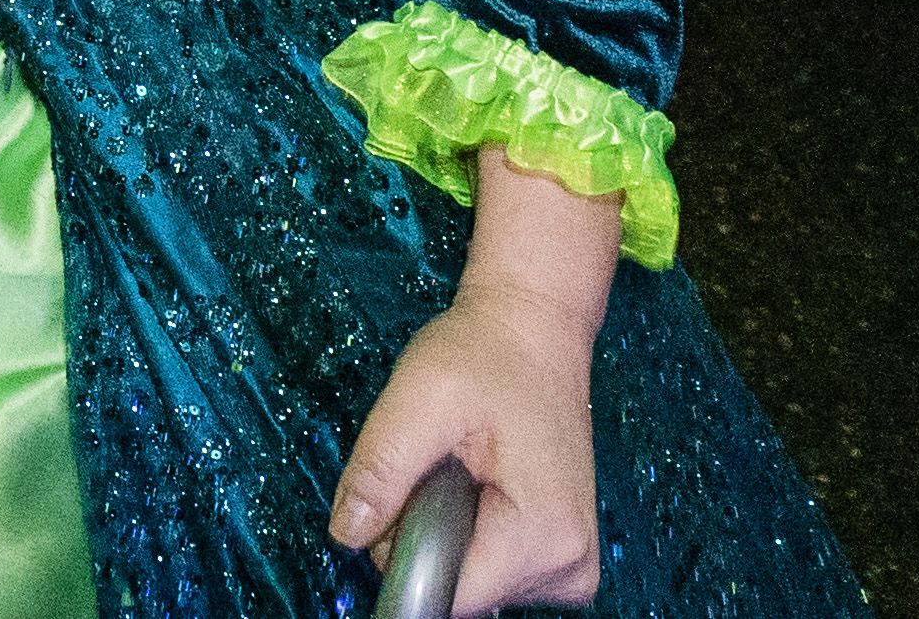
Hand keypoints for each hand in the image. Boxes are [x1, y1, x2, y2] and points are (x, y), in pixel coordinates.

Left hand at [337, 283, 605, 612]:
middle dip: (429, 533)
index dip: (407, 550)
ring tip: (462, 465)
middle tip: (439, 465)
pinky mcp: (561, 552)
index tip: (408, 492)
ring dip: (448, 530)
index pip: (450, 595)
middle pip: (461, 589)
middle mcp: (570, 565)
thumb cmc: (484, 350)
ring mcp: (571, 563)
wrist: (534, 327)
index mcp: (545, 537)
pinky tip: (477, 482)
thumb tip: (346, 535)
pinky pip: (492, 568)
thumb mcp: (419, 397)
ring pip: (472, 580)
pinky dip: (470, 530)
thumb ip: (380, 469)